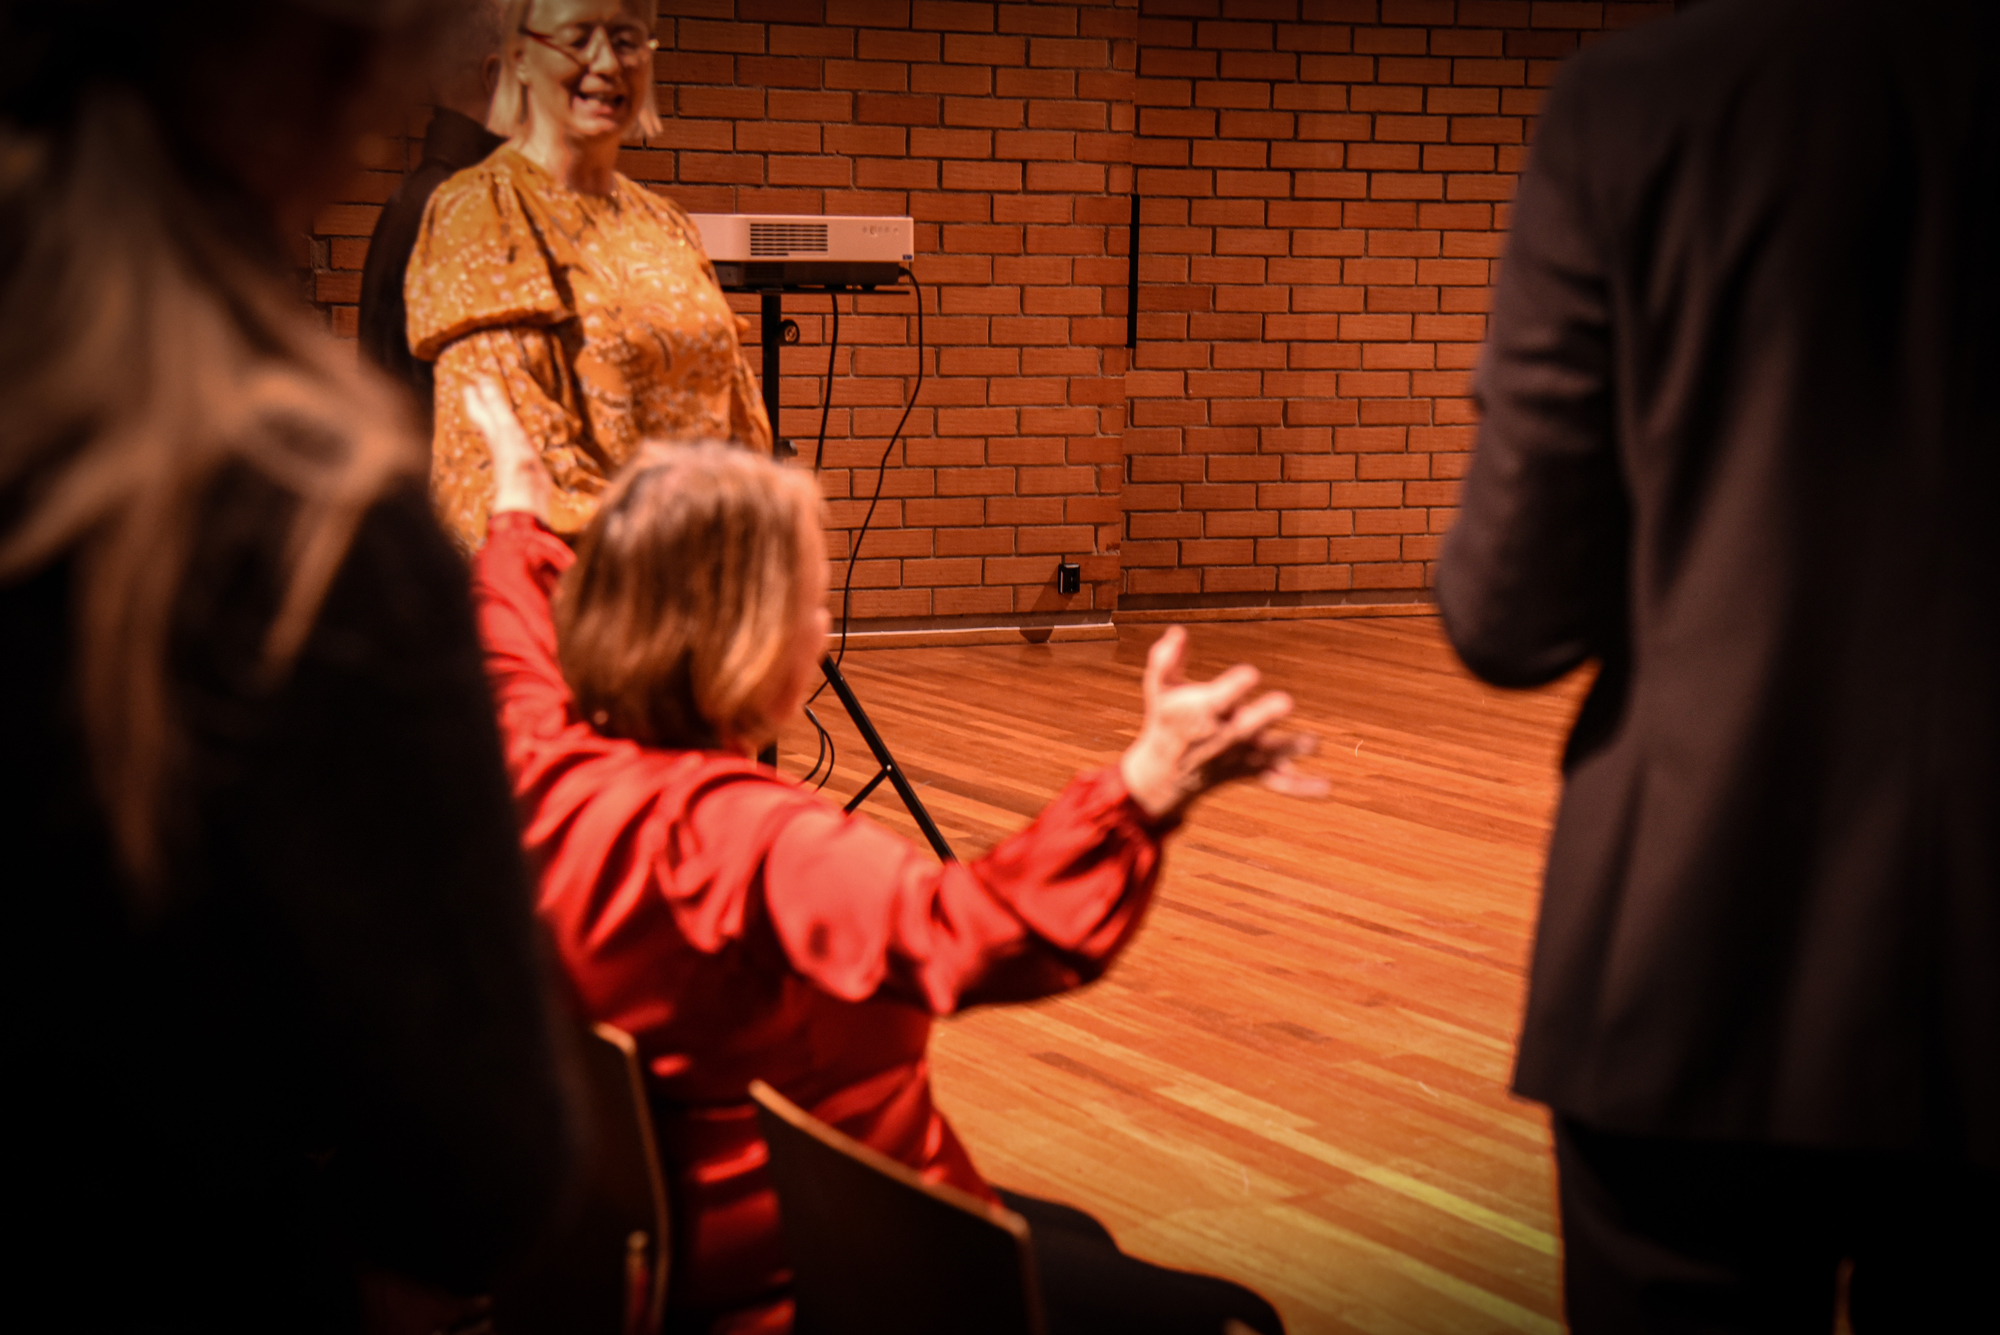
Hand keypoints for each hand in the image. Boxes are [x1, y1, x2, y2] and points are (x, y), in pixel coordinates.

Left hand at [463, 380, 550, 524]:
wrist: (526, 492)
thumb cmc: (513, 459)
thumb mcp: (504, 426)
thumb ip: (495, 404)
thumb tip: (481, 379)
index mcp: (491, 429)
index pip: (477, 408)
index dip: (473, 395)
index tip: (469, 381)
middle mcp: (496, 439)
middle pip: (484, 419)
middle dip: (481, 405)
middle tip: (479, 392)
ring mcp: (508, 450)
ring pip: (497, 429)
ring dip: (496, 418)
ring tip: (497, 409)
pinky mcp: (521, 459)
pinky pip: (513, 440)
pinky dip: (512, 432)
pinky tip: (516, 434)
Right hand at [1118, 626, 1326, 819]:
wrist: (1165, 773)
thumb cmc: (1167, 720)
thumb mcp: (1159, 688)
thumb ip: (1166, 659)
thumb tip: (1178, 631)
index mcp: (1203, 713)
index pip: (1218, 699)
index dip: (1235, 686)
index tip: (1251, 673)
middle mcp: (1223, 737)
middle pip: (1245, 728)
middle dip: (1264, 717)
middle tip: (1286, 702)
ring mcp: (1240, 757)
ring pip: (1267, 755)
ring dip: (1290, 748)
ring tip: (1313, 742)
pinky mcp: (1251, 771)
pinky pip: (1278, 782)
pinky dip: (1301, 787)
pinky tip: (1326, 785)